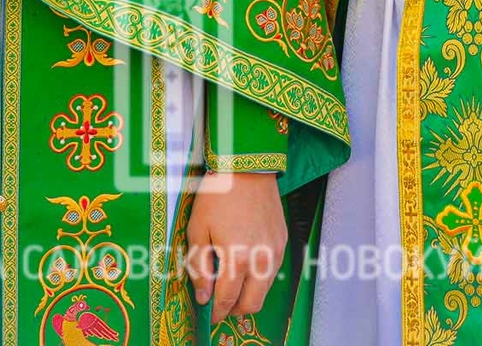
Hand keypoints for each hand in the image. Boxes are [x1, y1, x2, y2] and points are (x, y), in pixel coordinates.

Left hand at [185, 169, 284, 323]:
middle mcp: (262, 260)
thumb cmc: (218, 195)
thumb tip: (203, 295)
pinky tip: (244, 262)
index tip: (209, 315)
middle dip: (234, 310)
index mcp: (238, 258)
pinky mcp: (283, 242)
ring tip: (231, 282)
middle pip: (252, 304)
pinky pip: (272, 271)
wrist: (247, 166)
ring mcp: (276, 251)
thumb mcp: (198, 230)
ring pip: (264, 290)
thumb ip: (199, 267)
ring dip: (248, 294)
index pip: (227, 300)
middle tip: (219, 303)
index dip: (216, 312)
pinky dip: (258, 276)